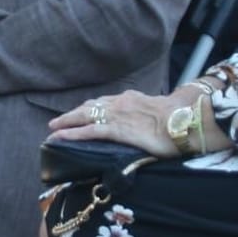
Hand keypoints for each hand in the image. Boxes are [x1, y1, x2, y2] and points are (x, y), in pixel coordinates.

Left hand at [47, 89, 185, 158]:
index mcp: (130, 99)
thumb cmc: (178, 119)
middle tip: (57, 121)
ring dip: (66, 123)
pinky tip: (59, 137)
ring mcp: (117, 116)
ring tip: (52, 129)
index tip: (80, 112)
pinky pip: (89, 131)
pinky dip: (72, 134)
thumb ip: (147, 116)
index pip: (104, 102)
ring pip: (84, 117)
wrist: (185, 119)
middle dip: (72, 114)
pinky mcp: (117, 130)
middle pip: (89, 107)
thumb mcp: (159, 113)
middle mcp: (120, 104)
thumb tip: (147, 123)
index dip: (89, 108)